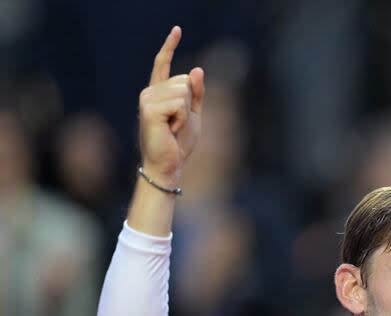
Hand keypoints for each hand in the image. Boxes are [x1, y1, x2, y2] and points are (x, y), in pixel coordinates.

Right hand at [138, 26, 204, 184]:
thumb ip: (196, 93)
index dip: (169, 46)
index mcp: (158, 92)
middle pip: (184, 80)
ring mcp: (147, 99)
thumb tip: (196, 68)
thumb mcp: (194, 115)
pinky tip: (171, 129)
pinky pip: (180, 103)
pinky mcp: (149, 109)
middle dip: (190, 103)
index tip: (177, 29)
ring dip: (186, 112)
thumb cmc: (179, 143)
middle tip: (178, 123)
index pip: (163, 64)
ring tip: (173, 127)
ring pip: (183, 91)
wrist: (169, 164)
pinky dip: (182, 118)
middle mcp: (149, 92)